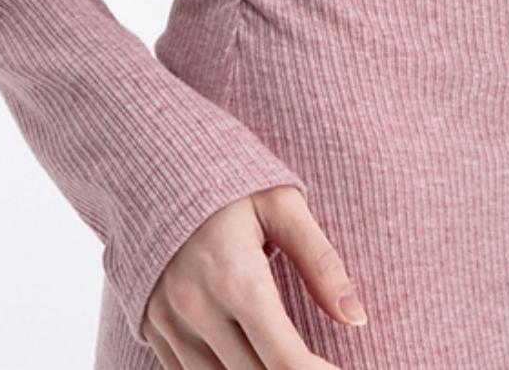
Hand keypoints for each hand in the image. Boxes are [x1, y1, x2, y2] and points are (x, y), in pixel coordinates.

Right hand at [141, 183, 368, 366]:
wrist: (155, 160)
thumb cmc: (229, 180)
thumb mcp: (282, 204)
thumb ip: (320, 261)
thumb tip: (356, 316)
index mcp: (235, 277)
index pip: (286, 360)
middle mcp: (197, 307)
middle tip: (317, 363)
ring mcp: (169, 321)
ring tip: (282, 359)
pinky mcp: (152, 326)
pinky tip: (249, 359)